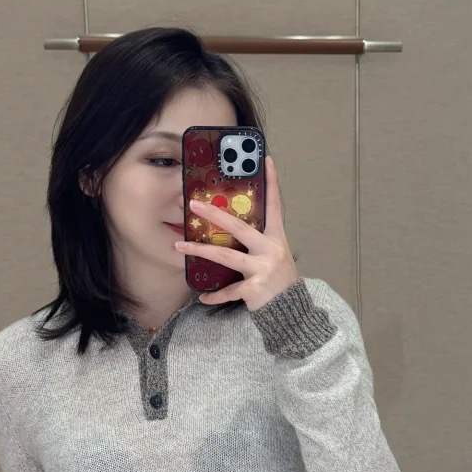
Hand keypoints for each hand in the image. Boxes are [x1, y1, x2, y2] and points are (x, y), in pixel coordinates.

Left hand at [174, 153, 301, 311]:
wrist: (292, 311)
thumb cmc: (280, 281)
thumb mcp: (275, 256)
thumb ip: (258, 242)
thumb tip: (232, 227)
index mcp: (276, 238)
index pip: (275, 205)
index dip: (272, 182)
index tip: (266, 160)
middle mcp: (271, 250)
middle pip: (238, 227)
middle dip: (214, 215)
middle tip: (193, 205)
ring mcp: (263, 269)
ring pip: (225, 256)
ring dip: (199, 251)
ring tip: (179, 246)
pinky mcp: (255, 289)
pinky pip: (229, 291)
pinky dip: (215, 295)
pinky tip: (203, 296)